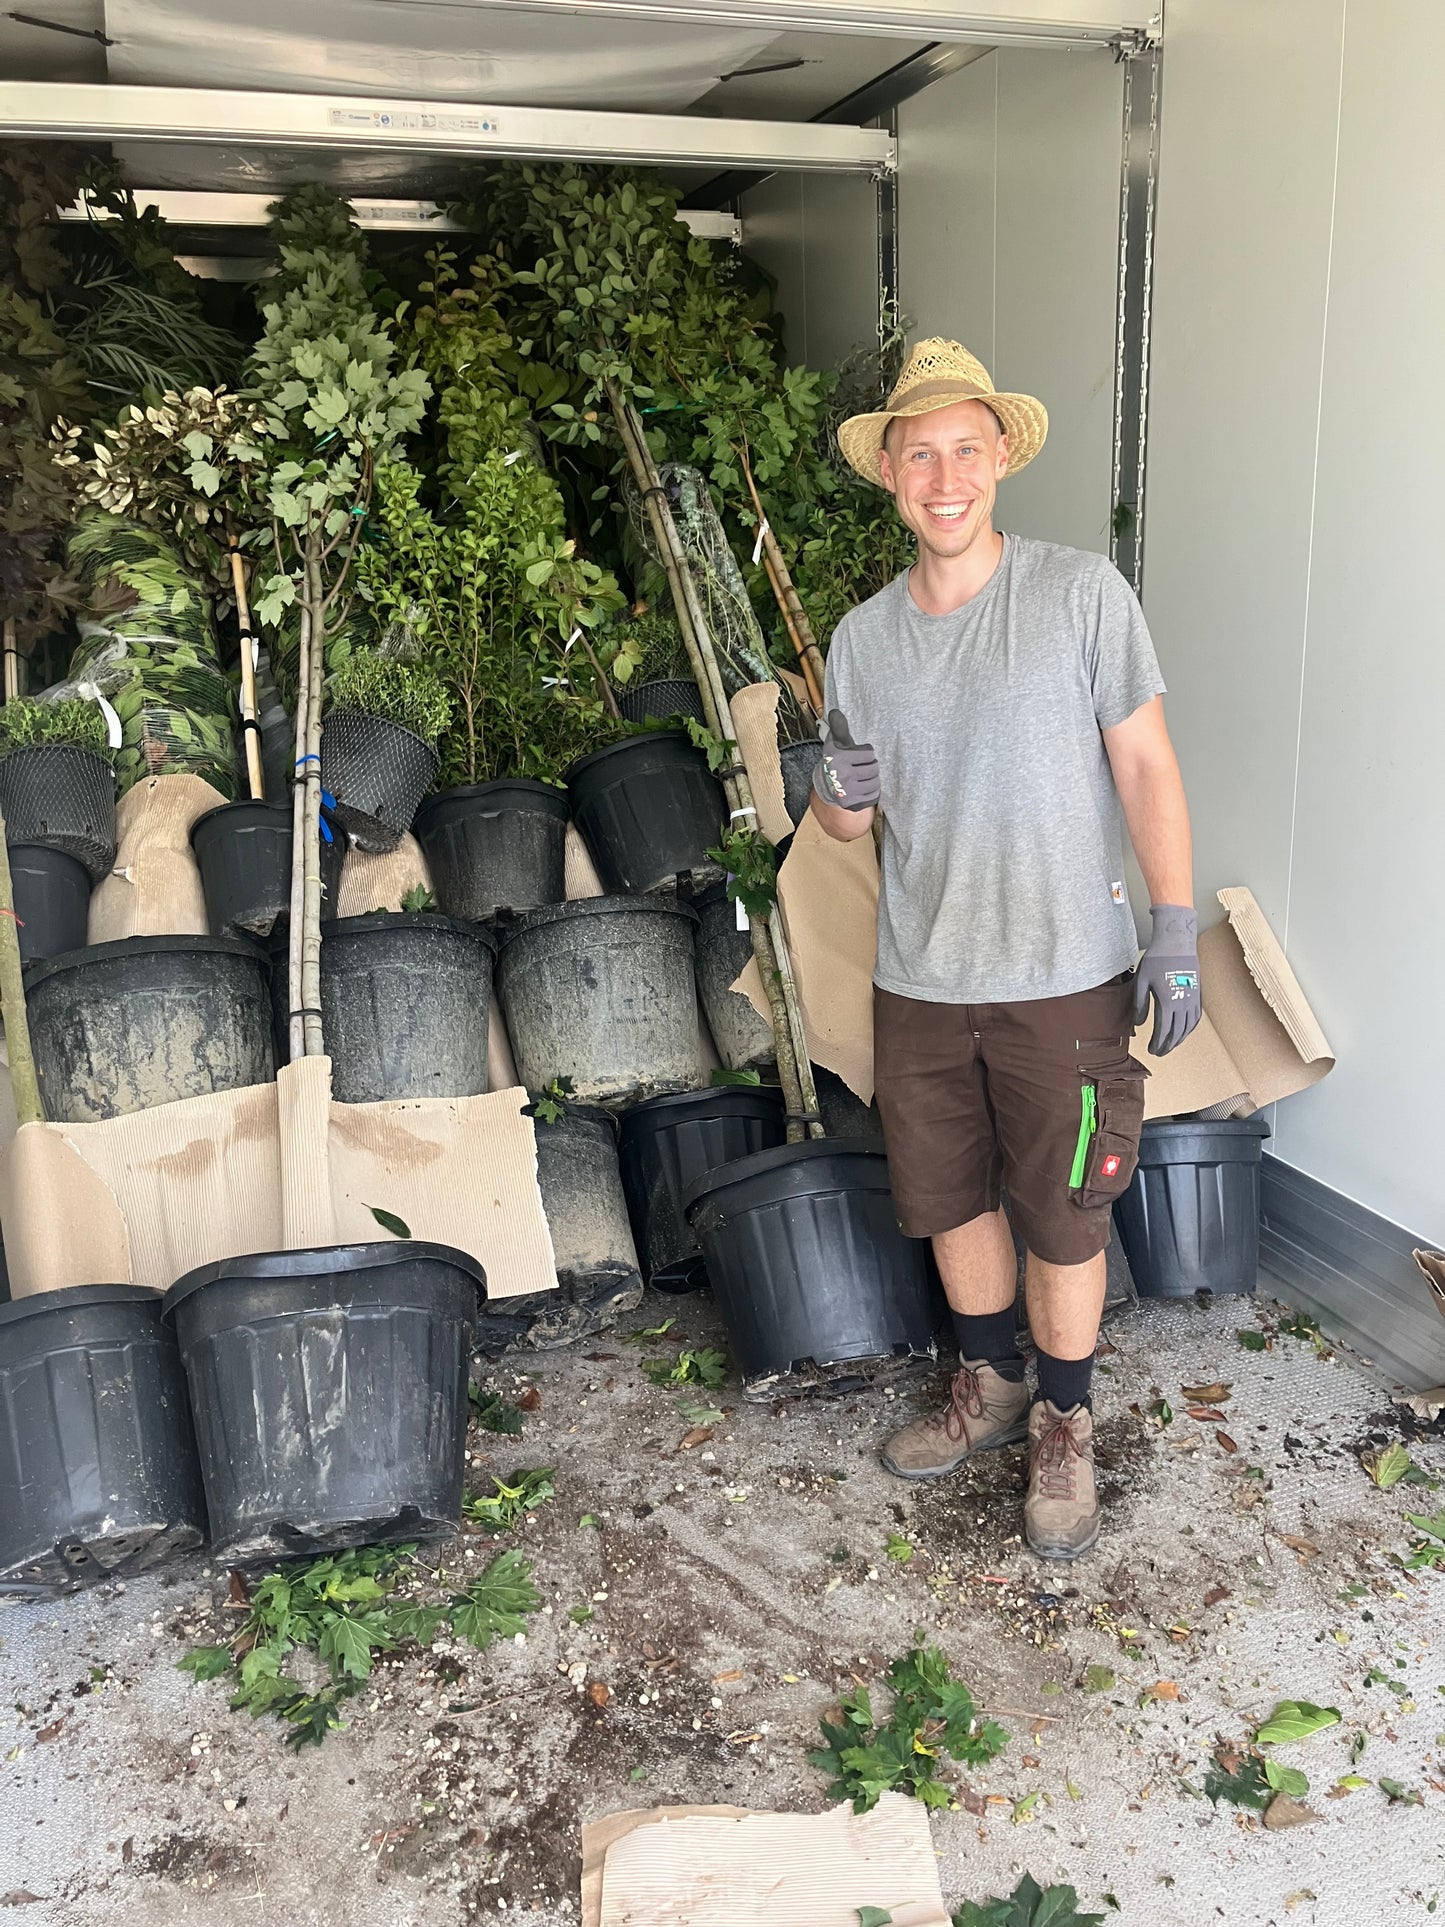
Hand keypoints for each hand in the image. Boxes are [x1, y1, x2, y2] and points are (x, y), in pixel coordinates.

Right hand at [812, 708, 879, 811]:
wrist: (827, 786)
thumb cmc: (836, 760)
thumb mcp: (835, 743)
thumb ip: (839, 727)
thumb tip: (834, 712)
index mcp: (838, 758)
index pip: (869, 753)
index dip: (866, 753)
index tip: (857, 756)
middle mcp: (841, 775)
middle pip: (874, 768)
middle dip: (870, 766)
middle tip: (861, 768)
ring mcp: (847, 792)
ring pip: (875, 782)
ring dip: (872, 779)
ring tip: (862, 778)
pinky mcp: (852, 804)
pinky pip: (874, 795)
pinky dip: (873, 792)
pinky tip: (863, 788)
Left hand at [1133, 904, 1201, 1054]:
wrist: (1177, 942)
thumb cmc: (1157, 960)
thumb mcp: (1141, 981)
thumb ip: (1140, 1004)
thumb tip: (1138, 1024)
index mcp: (1168, 1002)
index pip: (1163, 1031)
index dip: (1157, 1043)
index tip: (1151, 1050)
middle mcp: (1183, 1004)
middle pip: (1177, 1033)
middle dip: (1168, 1045)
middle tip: (1159, 1052)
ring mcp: (1193, 999)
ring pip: (1188, 1027)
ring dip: (1180, 1040)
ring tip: (1170, 1046)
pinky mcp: (1198, 993)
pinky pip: (1196, 1017)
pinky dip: (1190, 1028)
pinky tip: (1184, 1032)